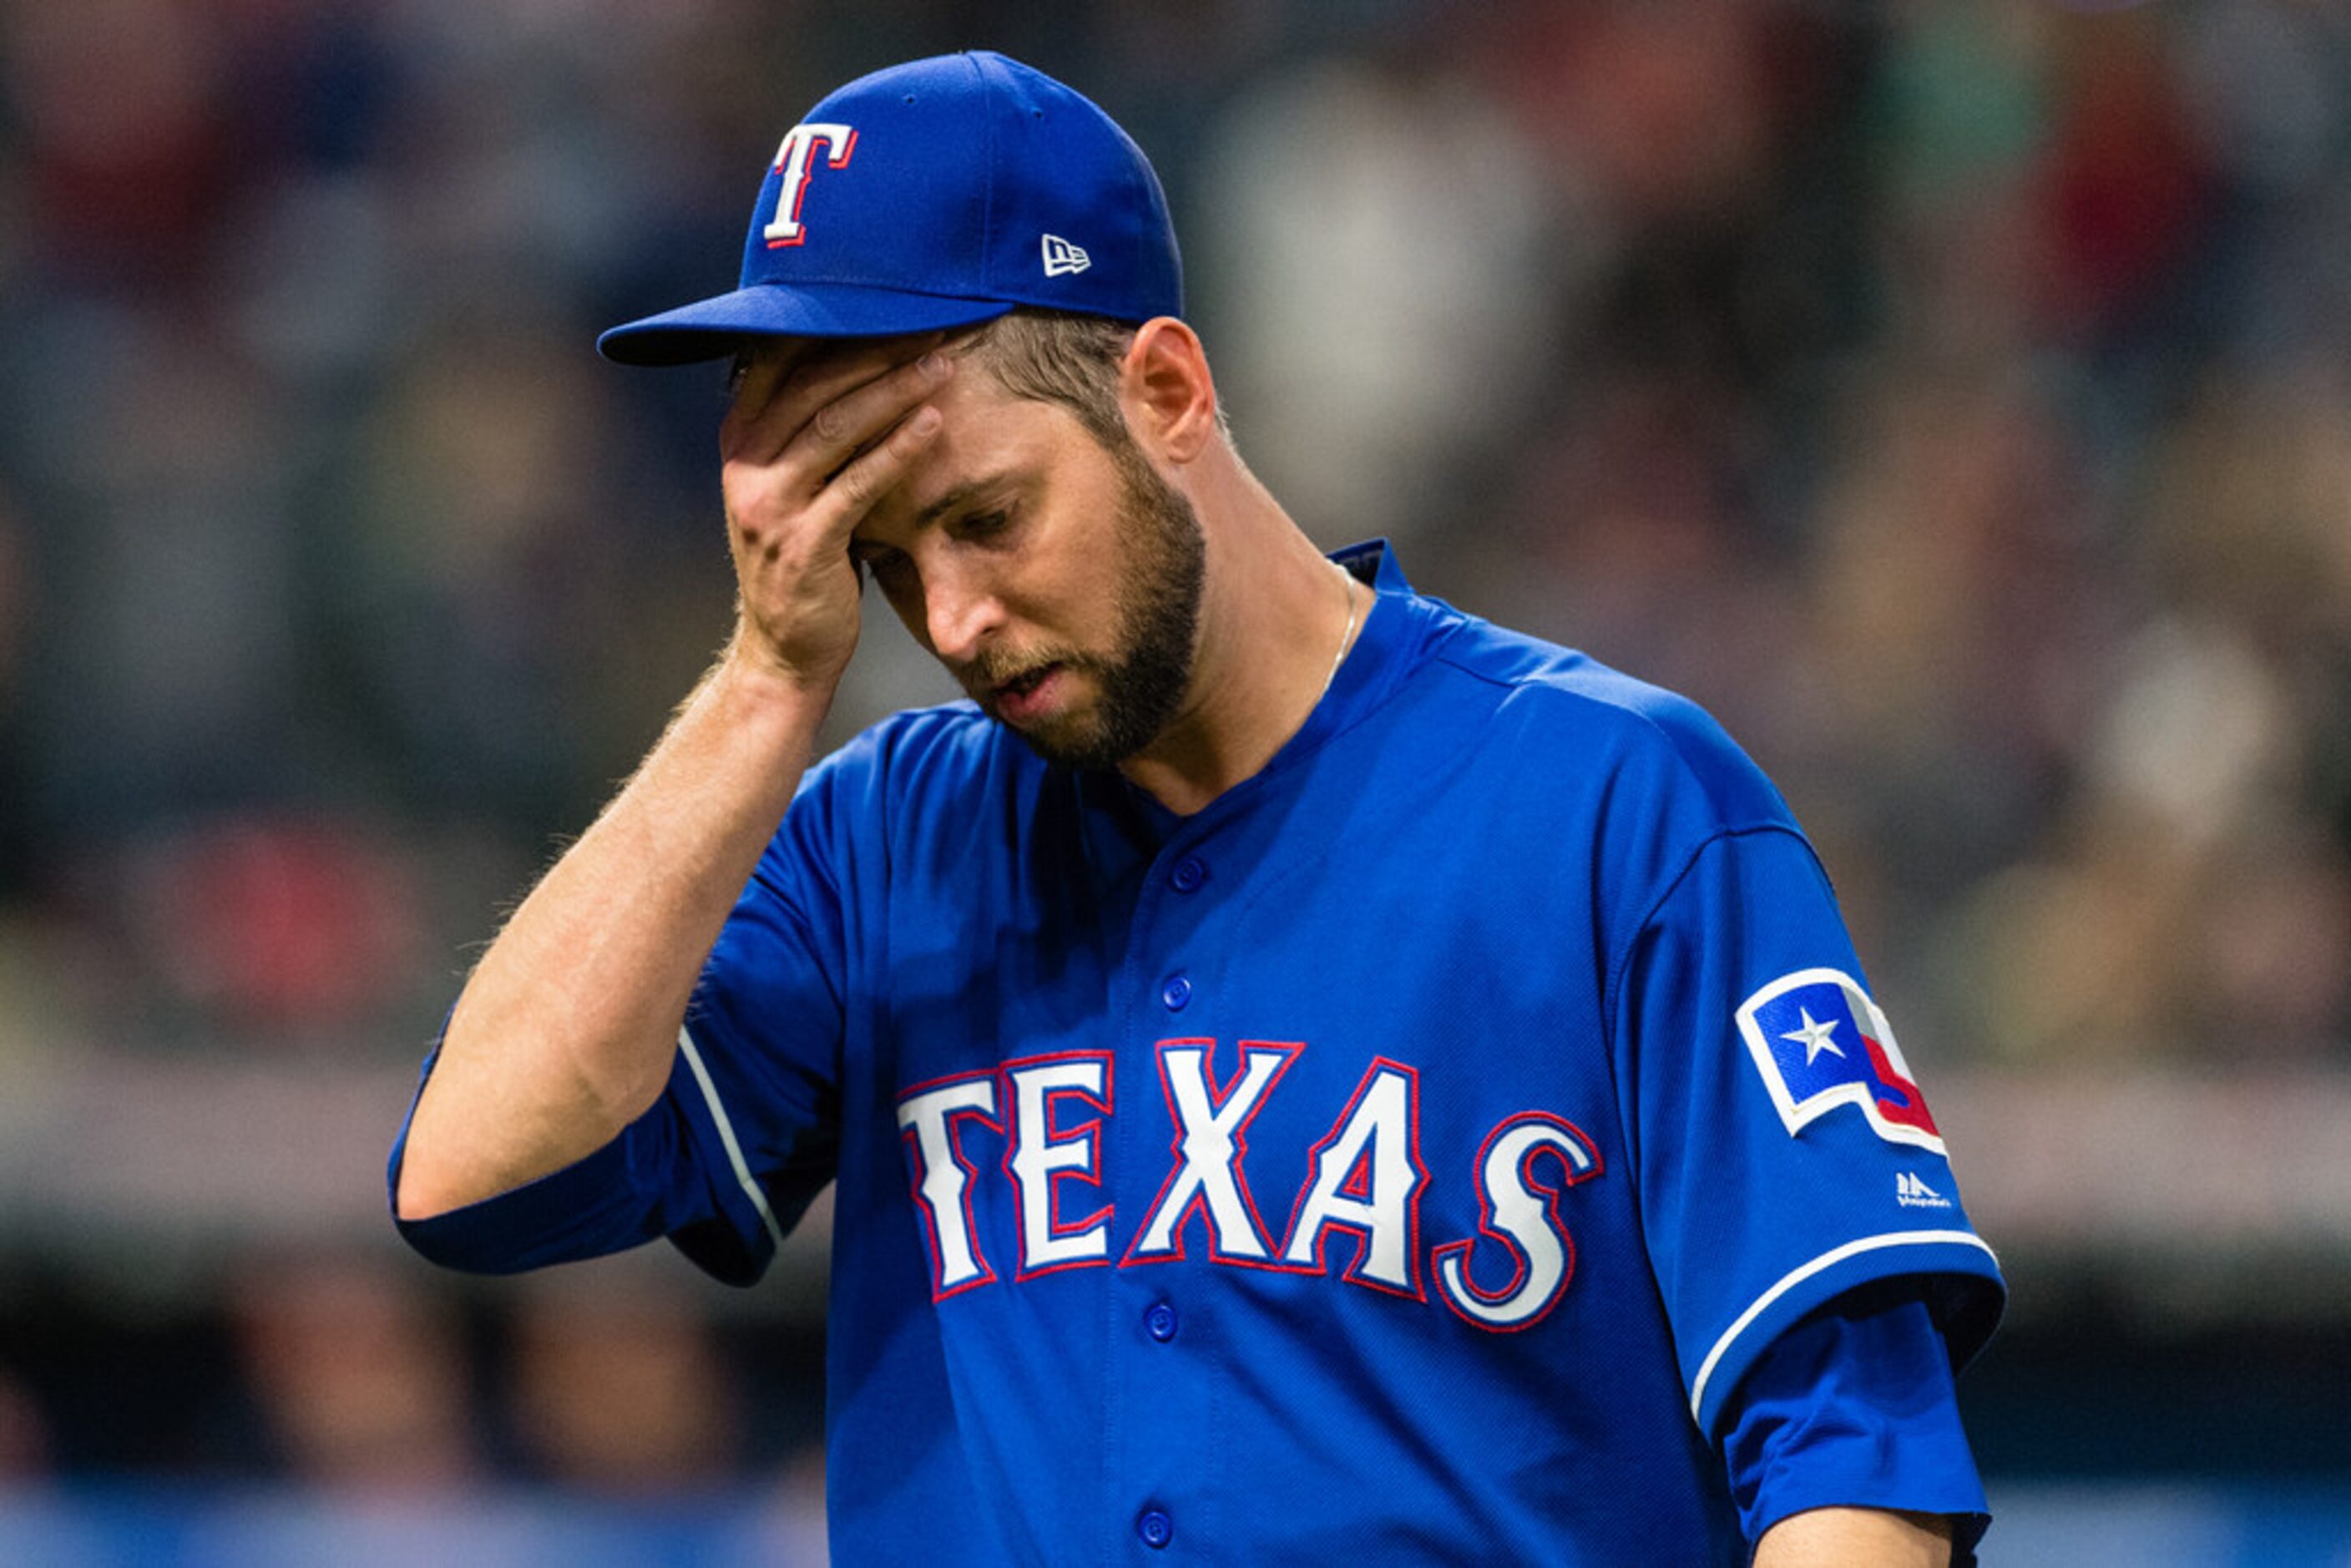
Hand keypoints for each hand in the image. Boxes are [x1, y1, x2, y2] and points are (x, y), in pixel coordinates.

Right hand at [717, 337, 954, 690]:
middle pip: (812, 385)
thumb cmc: (805, 556)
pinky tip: (933, 425)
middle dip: (876, 349)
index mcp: (740, 438)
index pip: (781, 360)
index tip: (893, 299)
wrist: (785, 649)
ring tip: (943, 363)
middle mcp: (744, 464)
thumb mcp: (792, 483)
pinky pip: (857, 484)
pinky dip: (897, 450)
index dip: (836, 324)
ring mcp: (768, 504)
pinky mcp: (803, 544)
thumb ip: (808, 429)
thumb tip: (859, 359)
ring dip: (894, 390)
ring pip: (834, 427)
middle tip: (932, 322)